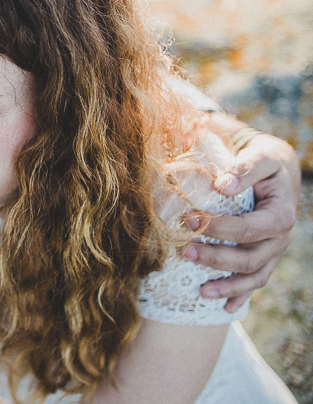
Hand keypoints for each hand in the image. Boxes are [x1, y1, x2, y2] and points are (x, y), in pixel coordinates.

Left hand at [181, 132, 299, 311]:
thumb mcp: (260, 157)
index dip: (219, 228)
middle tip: (184, 251)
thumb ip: (244, 168)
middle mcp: (280, 238)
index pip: (249, 229)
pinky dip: (241, 296)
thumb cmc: (265, 163)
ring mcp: (273, 252)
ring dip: (227, 285)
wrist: (277, 172)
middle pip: (250, 258)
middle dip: (216, 258)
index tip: (188, 220)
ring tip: (201, 291)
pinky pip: (255, 282)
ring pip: (254, 276)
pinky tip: (224, 308)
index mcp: (280, 215)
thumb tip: (222, 185)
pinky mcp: (265, 258)